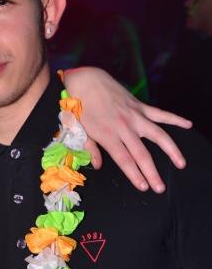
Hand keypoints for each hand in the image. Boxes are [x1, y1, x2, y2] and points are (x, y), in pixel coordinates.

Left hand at [63, 67, 191, 192]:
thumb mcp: (80, 130)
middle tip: (160, 187)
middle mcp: (124, 127)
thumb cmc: (80, 107)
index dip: (134, 174)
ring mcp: (135, 116)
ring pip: (158, 134)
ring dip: (171, 150)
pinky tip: (188, 125)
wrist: (87, 81)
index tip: (143, 187)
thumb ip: (91, 149)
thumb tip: (98, 165)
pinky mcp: (140, 106)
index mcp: (108, 135)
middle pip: (142, 153)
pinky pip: (161, 114)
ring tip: (181, 163)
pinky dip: (175, 119)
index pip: (124, 160)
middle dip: (152, 172)